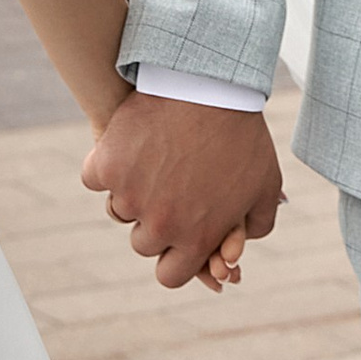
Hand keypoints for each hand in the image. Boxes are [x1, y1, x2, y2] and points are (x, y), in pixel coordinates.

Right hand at [81, 91, 284, 293]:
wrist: (210, 83)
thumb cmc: (242, 135)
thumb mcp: (265, 185)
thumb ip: (255, 226)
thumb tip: (239, 247)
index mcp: (197, 237)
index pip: (169, 276)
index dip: (172, 258)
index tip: (175, 236)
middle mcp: (160, 224)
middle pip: (142, 243)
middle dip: (153, 222)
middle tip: (168, 189)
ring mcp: (130, 195)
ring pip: (119, 209)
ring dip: (130, 192)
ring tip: (152, 160)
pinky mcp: (107, 165)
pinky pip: (95, 178)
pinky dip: (105, 164)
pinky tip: (125, 148)